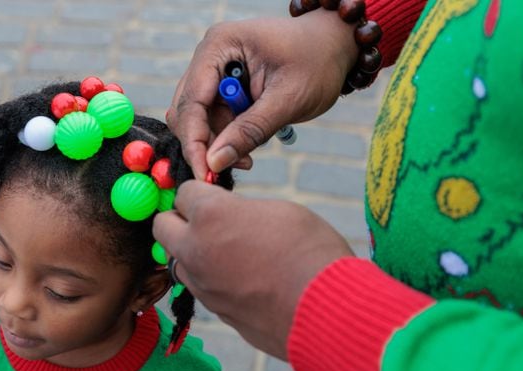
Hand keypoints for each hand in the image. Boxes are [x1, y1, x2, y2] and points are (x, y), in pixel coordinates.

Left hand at [153, 181, 353, 359]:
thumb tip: (233, 216)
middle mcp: (196, 249)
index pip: (184, 193)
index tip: (216, 197)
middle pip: (162, 226)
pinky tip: (242, 280)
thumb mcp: (281, 211)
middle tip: (210, 222)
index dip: (201, 192)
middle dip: (180, 220)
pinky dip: (211, 281)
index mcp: (211, 214)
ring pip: (177, 262)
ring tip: (227, 253)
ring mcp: (202, 285)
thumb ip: (244, 210)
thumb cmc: (311, 253)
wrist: (327, 312)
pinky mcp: (215, 312)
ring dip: (192, 253)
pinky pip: (201, 289)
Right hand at [168, 9, 357, 178]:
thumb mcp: (287, 100)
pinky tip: (248, 147)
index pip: (191, 101)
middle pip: (187, 111)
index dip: (194, 141)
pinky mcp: (222, 86)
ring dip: (218, 144)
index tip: (204, 174)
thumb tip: (214, 163)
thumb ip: (250, 131)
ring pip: (198, 120)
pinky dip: (227, 138)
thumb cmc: (318, 62)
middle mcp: (209, 55)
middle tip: (233, 168)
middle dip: (206, 144)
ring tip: (248, 158)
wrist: (335, 46)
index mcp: (220, 46)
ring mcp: (213, 70)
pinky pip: (213, 119)